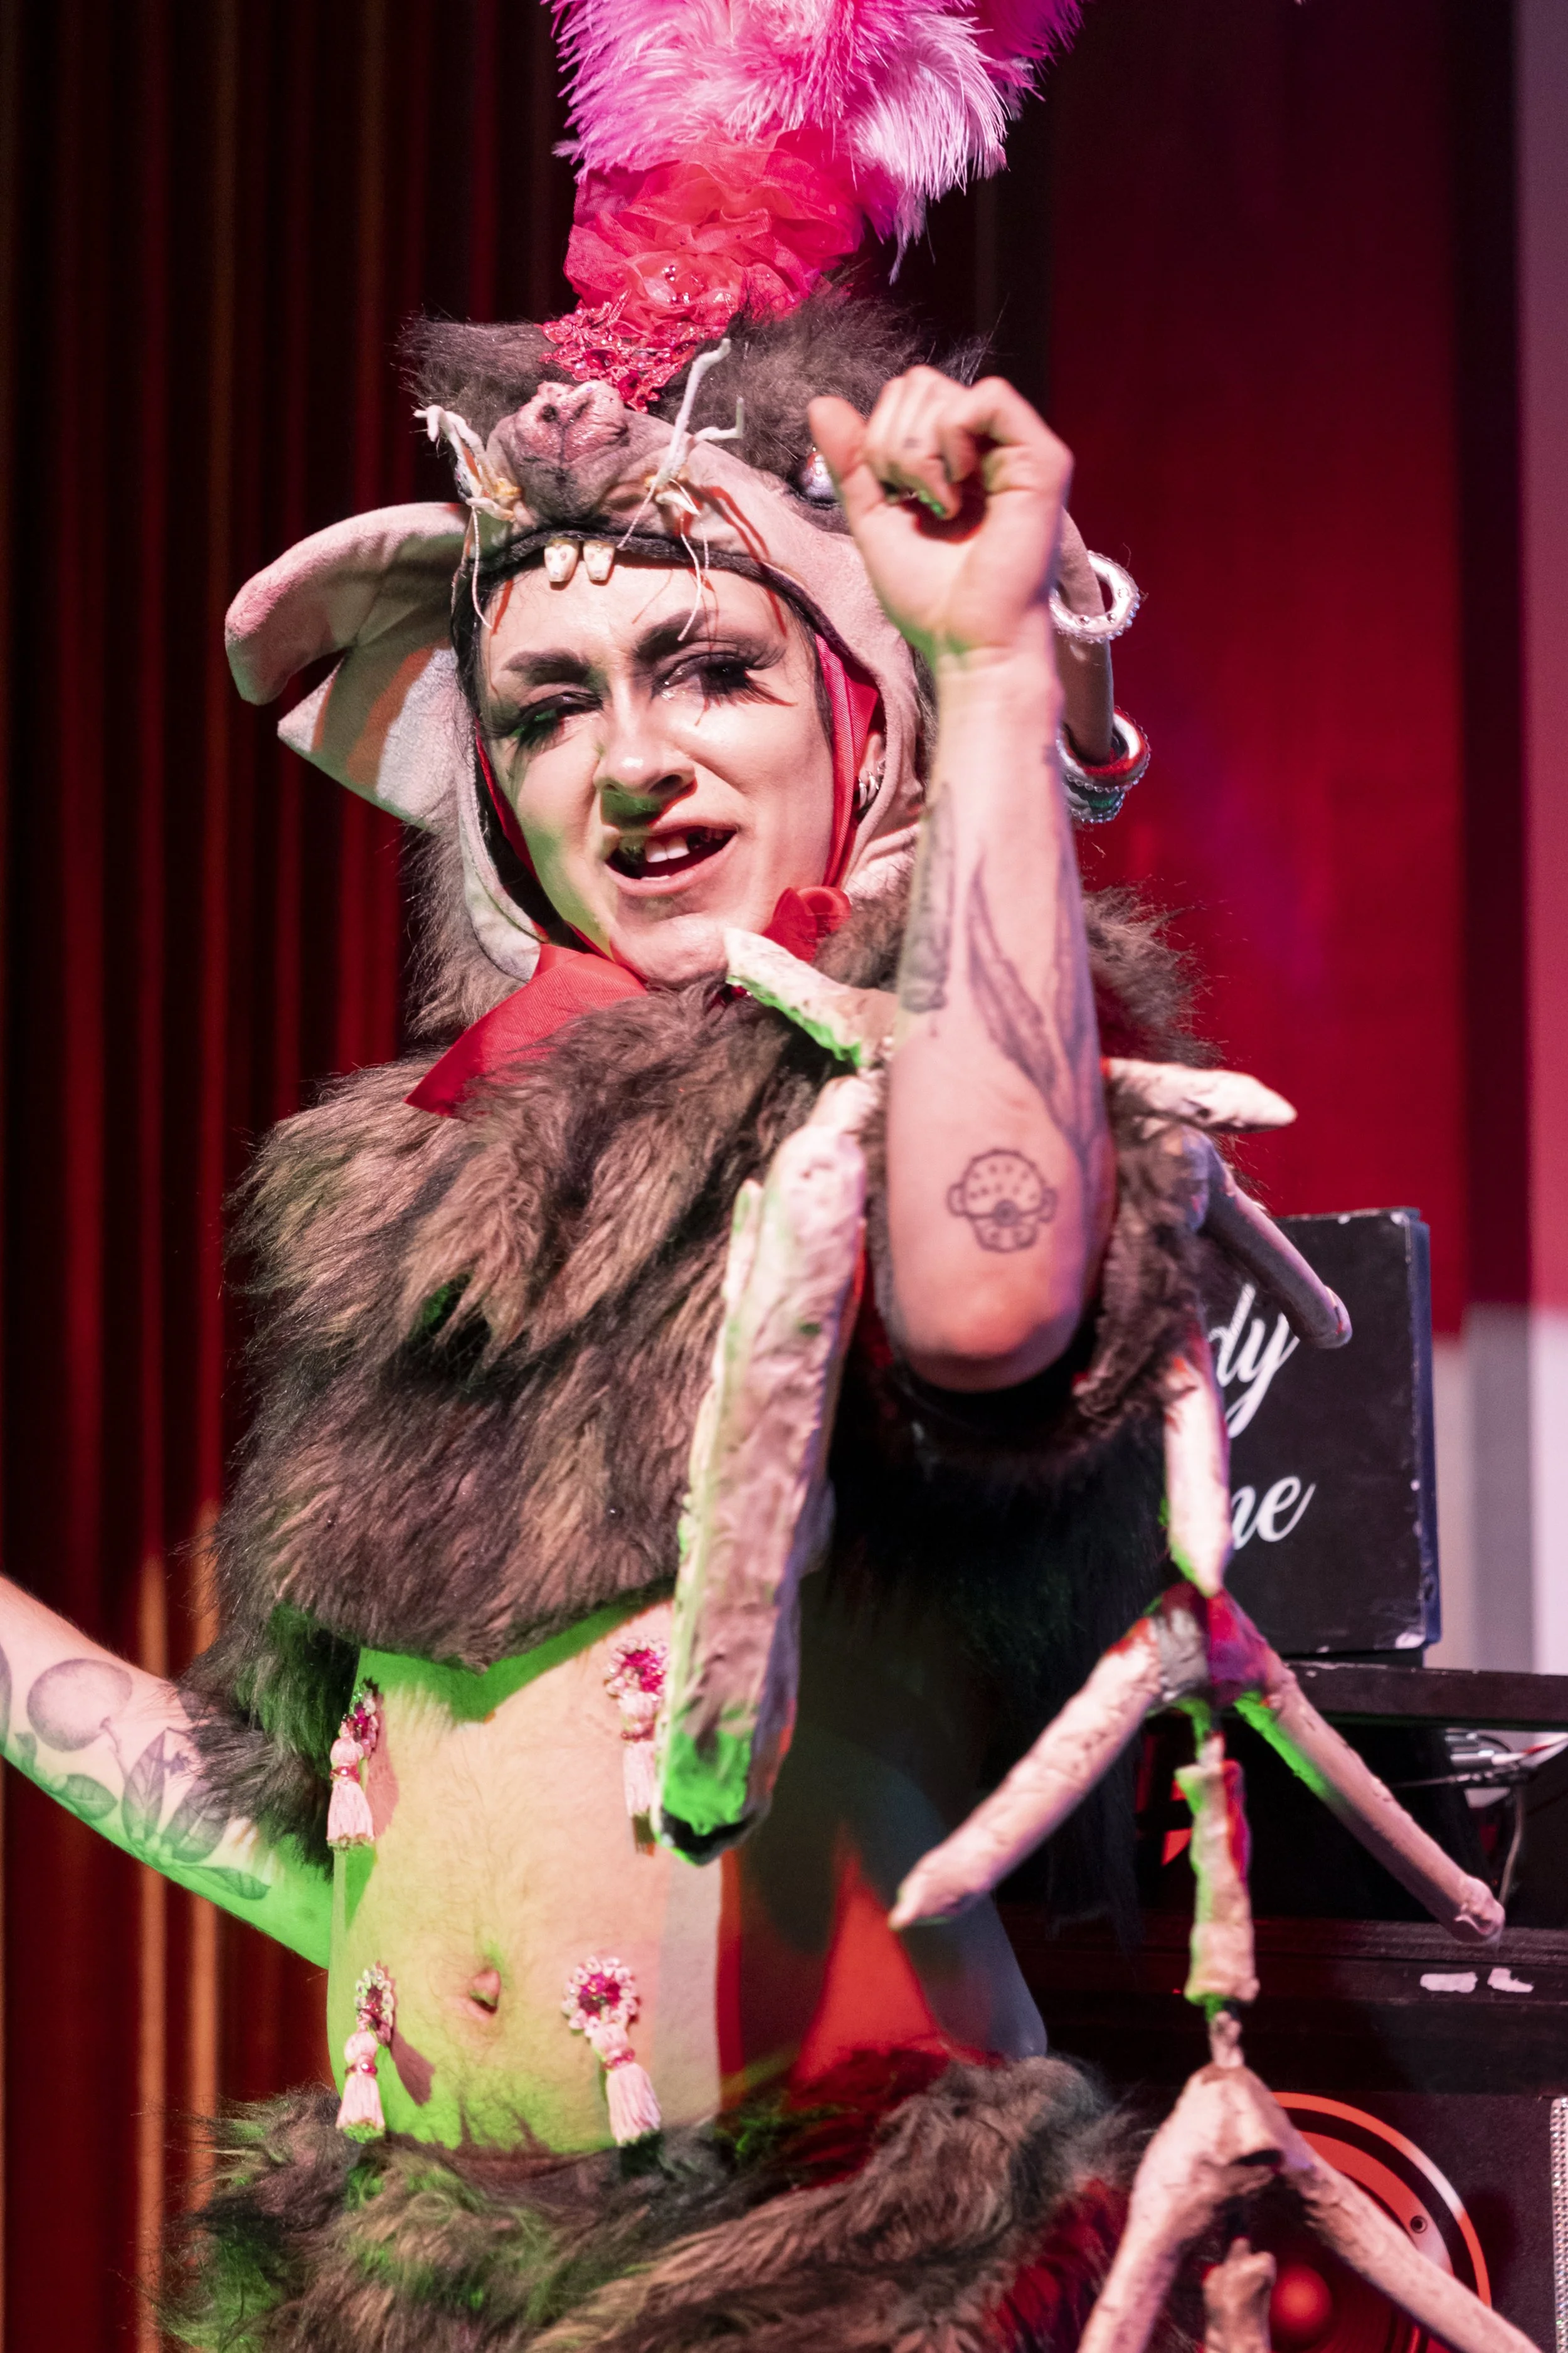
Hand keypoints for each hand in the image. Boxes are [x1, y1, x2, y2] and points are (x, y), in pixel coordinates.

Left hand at [809, 369, 1071, 668]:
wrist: (967, 645)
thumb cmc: (931, 598)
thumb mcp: (875, 520)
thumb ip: (852, 463)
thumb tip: (821, 403)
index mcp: (956, 458)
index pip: (905, 398)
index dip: (878, 440)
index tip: (896, 500)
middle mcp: (989, 446)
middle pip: (918, 384)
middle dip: (893, 443)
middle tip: (917, 504)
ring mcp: (1018, 449)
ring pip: (942, 389)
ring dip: (917, 451)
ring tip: (940, 507)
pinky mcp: (1043, 459)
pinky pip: (988, 398)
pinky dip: (954, 439)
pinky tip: (956, 491)